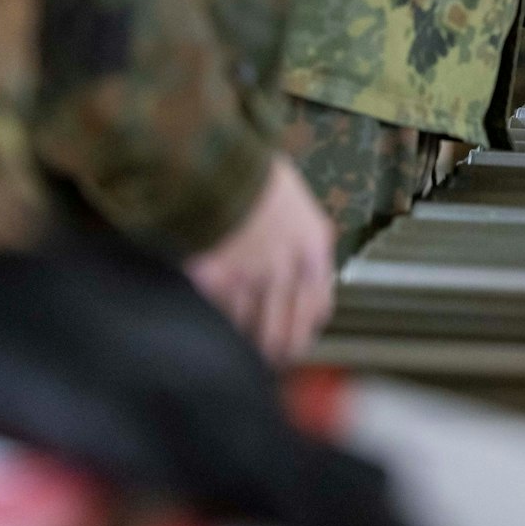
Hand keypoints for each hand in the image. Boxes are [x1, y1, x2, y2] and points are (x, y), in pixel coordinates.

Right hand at [185, 156, 334, 365]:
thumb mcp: (300, 207)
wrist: (218, 160)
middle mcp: (287, 270)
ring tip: (234, 355)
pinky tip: (206, 330)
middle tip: (264, 365)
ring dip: (242, 344)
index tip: (294, 345)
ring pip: (249, 331)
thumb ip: (306, 245)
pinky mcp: (212, 281)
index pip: (318, 309)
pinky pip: (215, 316)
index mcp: (314, 249)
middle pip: (283, 334)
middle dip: (275, 353)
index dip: (304, 333)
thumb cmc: (258, 175)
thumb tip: (309, 272)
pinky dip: (212, 325)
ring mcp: (248, 278)